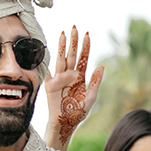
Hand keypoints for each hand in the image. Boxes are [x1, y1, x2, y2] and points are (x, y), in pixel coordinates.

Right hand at [43, 26, 103, 150]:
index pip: (83, 58)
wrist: (66, 122)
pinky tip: (48, 50)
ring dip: (62, 47)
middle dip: (73, 42)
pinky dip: (48, 62)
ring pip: (61, 59)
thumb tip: (102, 65)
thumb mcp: (91, 97)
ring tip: (63, 34)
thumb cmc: (79, 111)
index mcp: (80, 77)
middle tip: (75, 28)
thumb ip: (96, 81)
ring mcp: (59, 78)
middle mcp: (70, 75)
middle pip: (72, 55)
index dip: (85, 47)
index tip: (87, 35)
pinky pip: (49, 72)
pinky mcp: (50, 84)